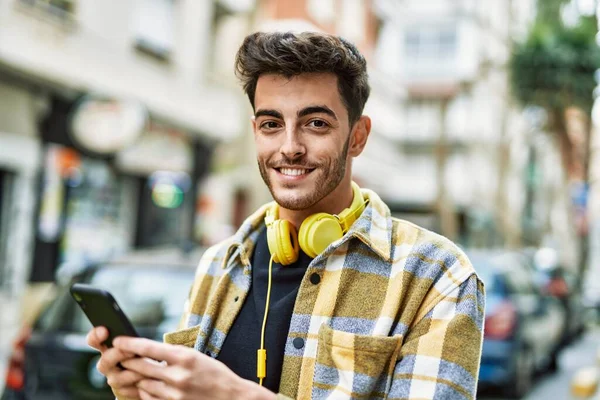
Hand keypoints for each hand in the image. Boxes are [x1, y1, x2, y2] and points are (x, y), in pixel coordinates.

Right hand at [86, 326, 143, 398]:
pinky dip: (139, 385)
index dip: (96, 336)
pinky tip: (150, 379)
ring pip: (117, 378)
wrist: (153, 374)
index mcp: (108, 347)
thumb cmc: (145, 353)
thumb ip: (132, 339)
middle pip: (105, 360)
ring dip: (134, 373)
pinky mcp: (123, 391)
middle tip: (133, 351)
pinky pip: (127, 390)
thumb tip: (134, 336)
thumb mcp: (139, 343)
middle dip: (119, 354)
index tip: (104, 331)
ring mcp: (113, 378)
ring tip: (150, 368)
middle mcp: (107, 363)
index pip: (94, 340)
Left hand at [114, 337, 276, 399]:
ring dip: (138, 378)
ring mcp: (174, 394)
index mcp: (184, 357)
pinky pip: (148, 399)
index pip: (149, 348)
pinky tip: (151, 387)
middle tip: (121, 356)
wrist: (230, 397)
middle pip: (141, 366)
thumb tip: (149, 350)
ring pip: (142, 384)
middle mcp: (178, 376)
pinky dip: (146, 392)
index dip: (130, 344)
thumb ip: (173, 354)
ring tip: (140, 372)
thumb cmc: (214, 374)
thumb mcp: (196, 356)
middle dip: (128, 361)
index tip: (118, 341)